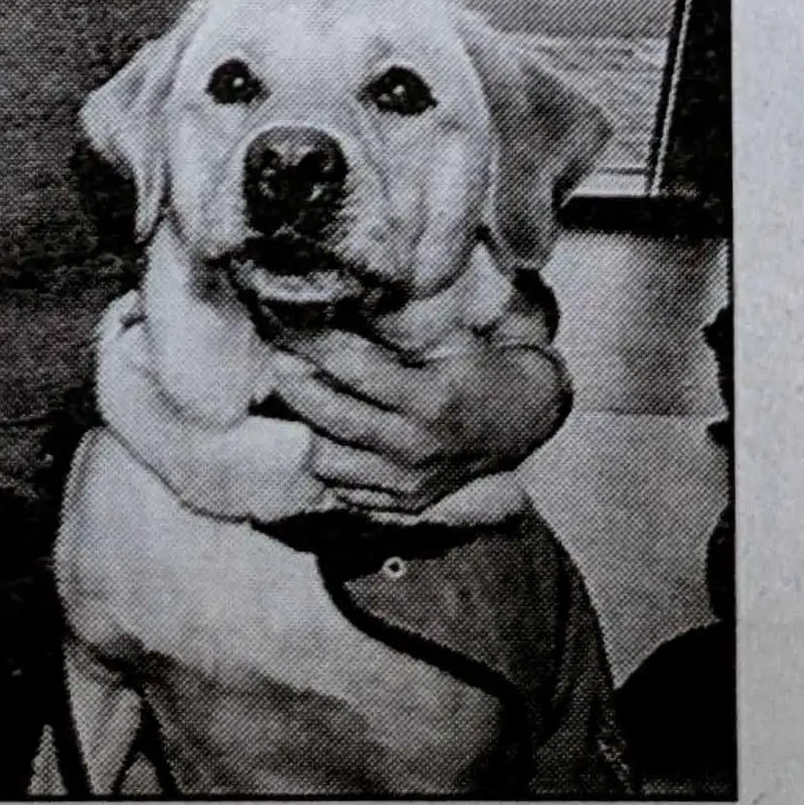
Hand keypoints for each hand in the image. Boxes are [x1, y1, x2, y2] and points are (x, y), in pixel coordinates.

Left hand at [270, 327, 571, 516]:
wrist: (525, 419)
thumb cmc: (482, 367)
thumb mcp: (449, 344)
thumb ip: (397, 331)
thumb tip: (337, 302)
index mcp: (431, 400)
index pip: (356, 370)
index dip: (317, 343)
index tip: (293, 321)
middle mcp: (416, 446)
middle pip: (331, 416)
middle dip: (294, 381)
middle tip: (279, 355)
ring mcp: (408, 482)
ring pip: (328, 460)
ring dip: (308, 426)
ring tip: (299, 396)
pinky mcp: (404, 503)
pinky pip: (344, 489)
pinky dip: (329, 462)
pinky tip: (323, 433)